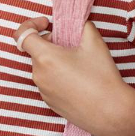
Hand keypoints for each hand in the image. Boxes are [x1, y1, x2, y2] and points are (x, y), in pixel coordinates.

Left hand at [15, 17, 134, 135]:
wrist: (111, 112)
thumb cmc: (102, 77)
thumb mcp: (95, 43)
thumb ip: (83, 27)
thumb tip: (79, 23)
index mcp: (45, 58)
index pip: (22, 35)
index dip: (31, 24)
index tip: (47, 23)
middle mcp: (38, 75)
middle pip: (36, 51)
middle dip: (49, 43)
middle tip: (70, 44)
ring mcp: (42, 91)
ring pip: (42, 67)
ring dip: (54, 61)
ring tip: (77, 64)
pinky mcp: (49, 103)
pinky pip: (48, 83)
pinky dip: (57, 76)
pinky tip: (77, 80)